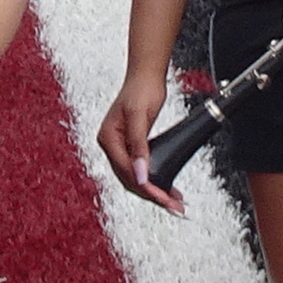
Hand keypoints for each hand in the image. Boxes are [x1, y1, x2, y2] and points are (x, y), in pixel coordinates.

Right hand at [97, 67, 185, 213]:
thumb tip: (140, 174)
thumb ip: (139, 147)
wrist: (146, 75)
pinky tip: (167, 186)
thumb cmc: (141, 90)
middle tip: (174, 207)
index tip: (163, 198)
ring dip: (155, 190)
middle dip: (153, 194)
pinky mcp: (131, 145)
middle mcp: (111, 145)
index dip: (147, 186)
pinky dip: (154, 178)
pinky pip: (141, 168)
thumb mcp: (140, 117)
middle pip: (131, 179)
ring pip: (136, 177)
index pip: (127, 172)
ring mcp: (120, 146)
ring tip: (174, 202)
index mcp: (108, 139)